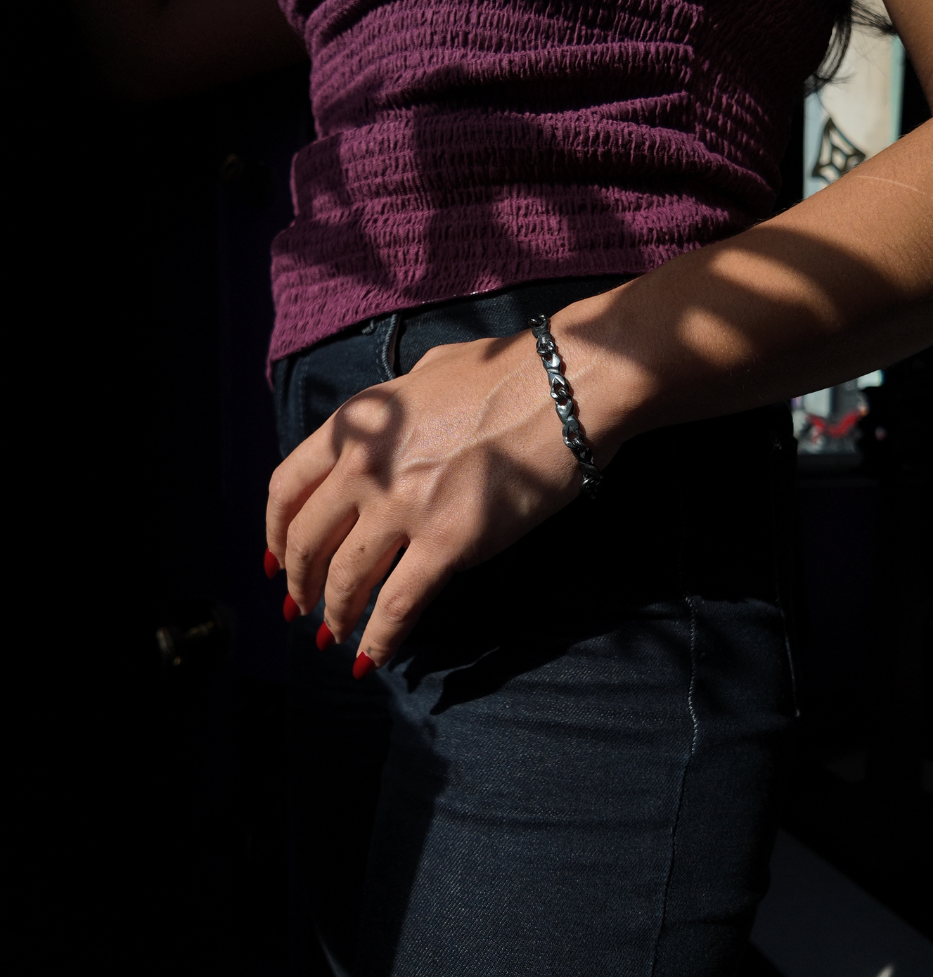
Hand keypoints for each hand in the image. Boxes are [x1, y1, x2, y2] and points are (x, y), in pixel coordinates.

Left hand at [265, 328, 589, 667]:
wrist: (561, 390)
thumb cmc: (504, 372)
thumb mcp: (425, 372)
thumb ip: (394, 408)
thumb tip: (393, 423)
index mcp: (357, 424)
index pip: (287, 486)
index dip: (274, 530)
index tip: (274, 556)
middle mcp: (364, 467)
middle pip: (307, 540)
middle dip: (299, 582)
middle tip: (301, 607)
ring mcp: (402, 507)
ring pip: (347, 580)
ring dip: (335, 615)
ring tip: (334, 635)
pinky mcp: (447, 543)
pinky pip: (398, 606)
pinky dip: (380, 638)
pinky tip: (372, 657)